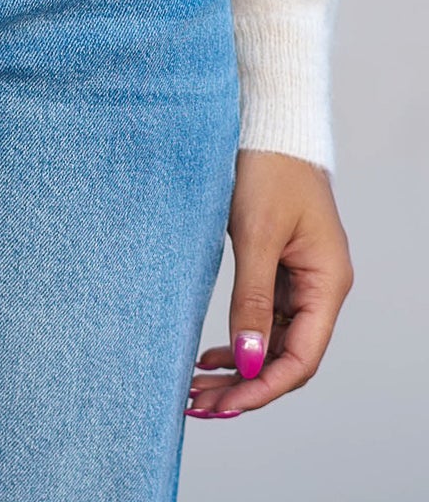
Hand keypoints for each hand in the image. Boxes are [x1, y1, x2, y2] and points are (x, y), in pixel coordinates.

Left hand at [187, 148, 352, 417]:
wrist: (268, 120)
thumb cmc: (268, 167)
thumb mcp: (256, 235)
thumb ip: (252, 299)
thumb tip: (247, 359)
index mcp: (327, 283)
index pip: (301, 358)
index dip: (262, 386)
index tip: (223, 404)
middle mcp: (319, 287)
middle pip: (287, 356)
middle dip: (245, 385)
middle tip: (198, 405)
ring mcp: (300, 277)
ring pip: (273, 340)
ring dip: (239, 366)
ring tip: (197, 388)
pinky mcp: (279, 265)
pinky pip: (263, 316)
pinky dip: (239, 339)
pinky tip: (210, 355)